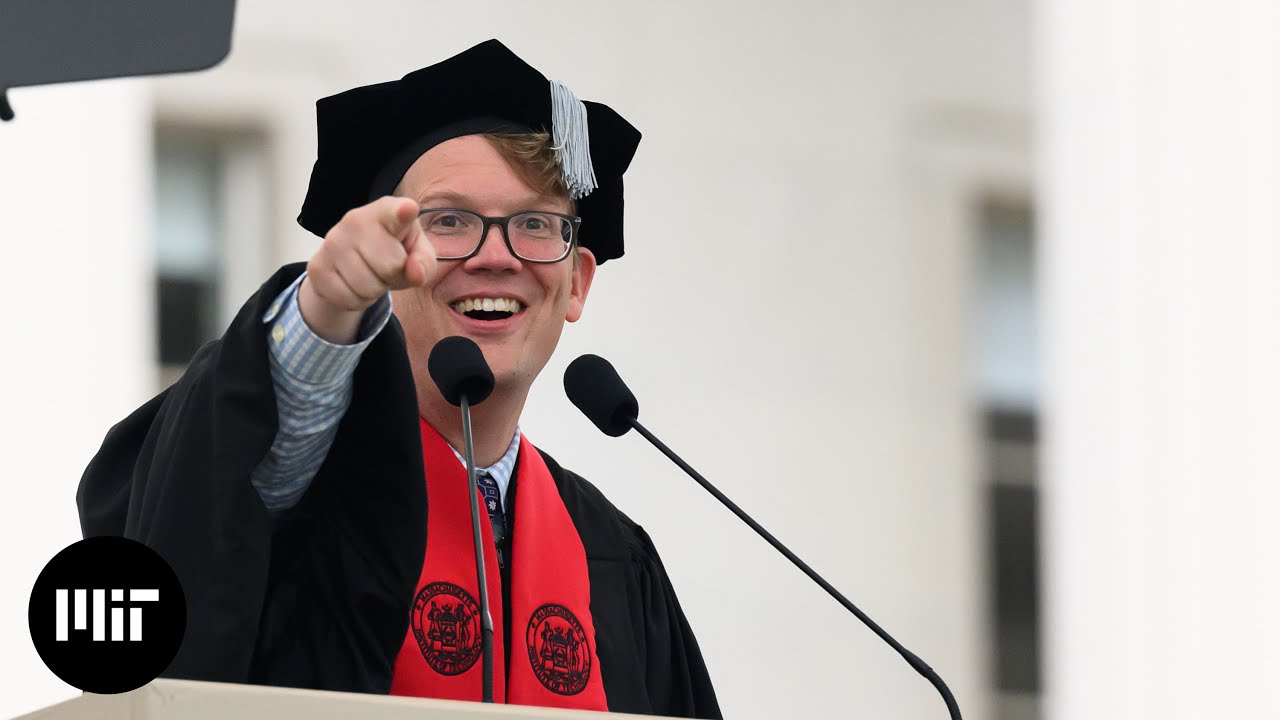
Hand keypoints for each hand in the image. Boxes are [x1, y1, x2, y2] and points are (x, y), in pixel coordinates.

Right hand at [298, 197, 436, 343]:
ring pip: (367, 287)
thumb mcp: (418, 255)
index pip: (395, 212)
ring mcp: (332, 242)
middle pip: (389, 266)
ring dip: (375, 291)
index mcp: (387, 211)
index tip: (408, 210)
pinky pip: (348, 299)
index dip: (403, 212)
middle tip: (387, 268)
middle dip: (393, 276)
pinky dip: (357, 300)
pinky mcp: (317, 266)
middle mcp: (355, 220)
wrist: (352, 262)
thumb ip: (423, 263)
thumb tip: (415, 273)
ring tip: (371, 275)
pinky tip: (354, 284)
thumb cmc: (395, 252)